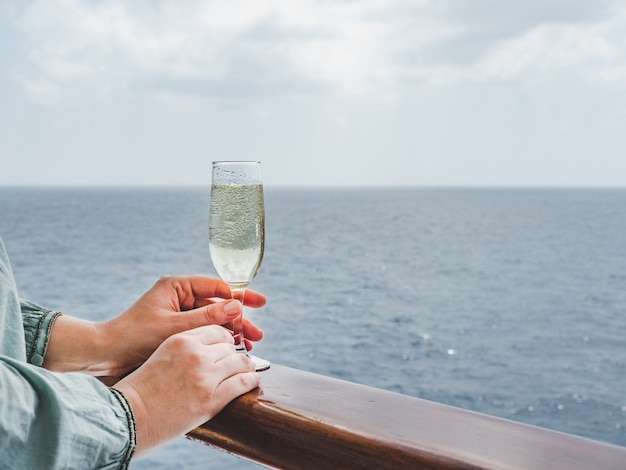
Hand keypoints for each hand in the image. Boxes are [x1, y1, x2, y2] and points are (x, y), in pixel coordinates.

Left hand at [100, 276, 265, 377]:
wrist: (105, 355)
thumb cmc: (134, 337)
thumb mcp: (175, 327)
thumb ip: (208, 317)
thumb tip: (237, 306)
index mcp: (177, 286)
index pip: (216, 286)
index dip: (240, 295)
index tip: (259, 302)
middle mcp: (179, 296)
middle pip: (217, 304)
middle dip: (238, 319)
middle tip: (257, 334)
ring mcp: (178, 312)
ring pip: (213, 319)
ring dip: (230, 331)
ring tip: (250, 345)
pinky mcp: (176, 329)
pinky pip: (203, 331)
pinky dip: (217, 339)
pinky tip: (231, 350)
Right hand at [113, 325, 260, 456]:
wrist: (128, 417)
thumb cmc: (142, 389)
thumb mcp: (162, 355)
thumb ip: (186, 348)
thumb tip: (210, 349)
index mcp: (181, 339)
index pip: (217, 330)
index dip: (225, 339)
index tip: (228, 347)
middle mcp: (196, 354)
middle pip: (230, 347)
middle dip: (234, 355)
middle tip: (237, 363)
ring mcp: (205, 376)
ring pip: (240, 362)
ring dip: (245, 367)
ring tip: (246, 372)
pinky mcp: (212, 399)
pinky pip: (243, 382)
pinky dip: (251, 381)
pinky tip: (251, 382)